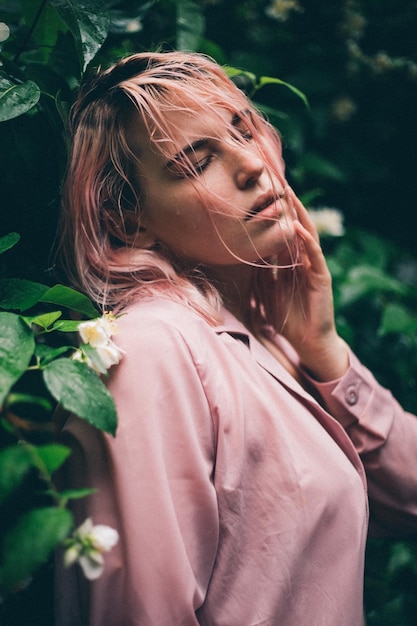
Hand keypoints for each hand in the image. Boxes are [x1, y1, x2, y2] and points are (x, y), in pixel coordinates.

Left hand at [272, 189, 348, 381]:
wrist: (307, 342)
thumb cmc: (287, 318)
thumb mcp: (267, 290)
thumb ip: (261, 271)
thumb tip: (243, 254)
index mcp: (290, 261)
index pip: (281, 230)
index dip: (273, 211)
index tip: (260, 190)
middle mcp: (303, 259)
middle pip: (294, 224)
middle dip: (285, 202)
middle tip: (274, 178)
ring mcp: (314, 267)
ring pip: (306, 233)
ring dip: (297, 213)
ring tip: (287, 192)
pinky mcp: (322, 278)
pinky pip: (314, 256)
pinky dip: (306, 240)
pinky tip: (296, 227)